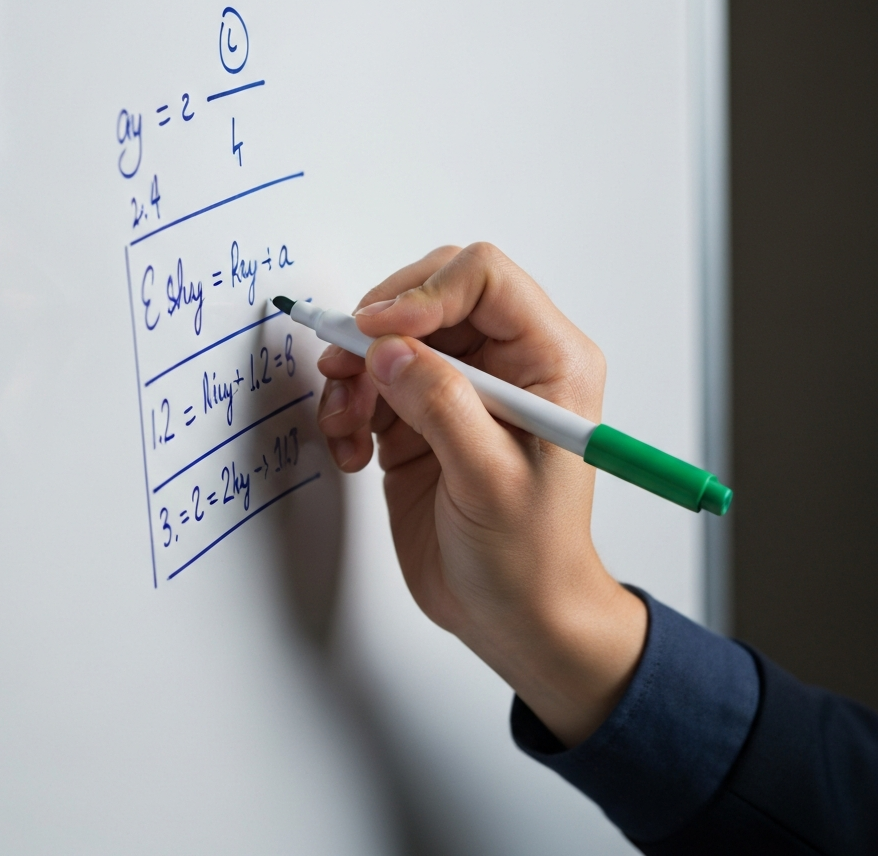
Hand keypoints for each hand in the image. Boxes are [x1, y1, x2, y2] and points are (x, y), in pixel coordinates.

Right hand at [316, 243, 646, 745]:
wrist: (512, 615)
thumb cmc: (528, 557)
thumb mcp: (490, 481)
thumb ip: (441, 406)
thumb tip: (390, 349)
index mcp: (548, 360)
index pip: (483, 278)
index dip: (423, 292)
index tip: (376, 331)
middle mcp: (505, 363)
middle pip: (428, 297)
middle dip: (379, 329)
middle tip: (345, 365)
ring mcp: (460, 389)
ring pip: (391, 339)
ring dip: (354, 373)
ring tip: (346, 425)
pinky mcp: (421, 417)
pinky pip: (370, 382)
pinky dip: (347, 407)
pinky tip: (351, 451)